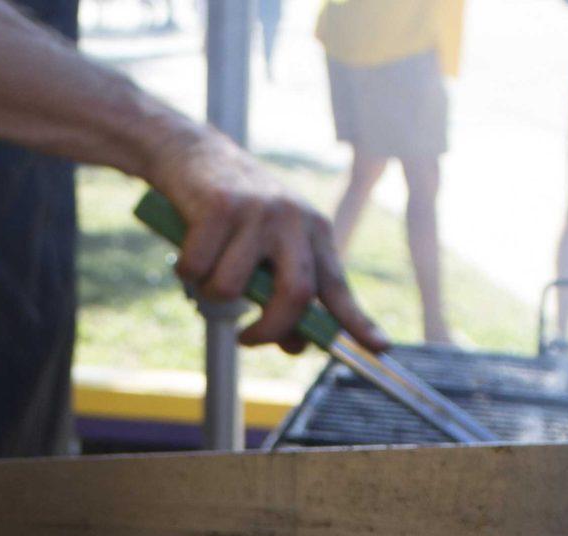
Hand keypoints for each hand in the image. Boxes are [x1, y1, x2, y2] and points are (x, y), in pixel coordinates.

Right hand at [144, 126, 386, 352]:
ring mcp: (258, 211)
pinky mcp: (219, 206)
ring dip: (211, 294)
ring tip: (207, 271)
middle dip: (269, 330)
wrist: (195, 154)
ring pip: (232, 288)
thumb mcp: (269, 251)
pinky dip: (187, 272)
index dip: (358, 322)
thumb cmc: (236, 216)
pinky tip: (189, 248)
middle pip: (295, 295)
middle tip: (248, 339)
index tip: (380, 348)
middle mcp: (294, 219)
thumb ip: (284, 294)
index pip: (338, 286)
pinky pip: (197, 269)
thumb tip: (294, 345)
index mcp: (315, 232)